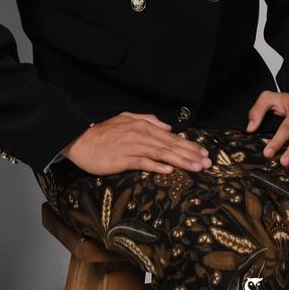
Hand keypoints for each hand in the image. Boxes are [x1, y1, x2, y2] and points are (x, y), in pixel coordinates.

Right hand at [62, 112, 212, 175]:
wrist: (81, 140)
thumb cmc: (104, 132)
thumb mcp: (127, 119)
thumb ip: (148, 120)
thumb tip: (166, 126)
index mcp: (144, 126)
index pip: (171, 137)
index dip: (189, 145)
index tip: (203, 153)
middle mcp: (141, 135)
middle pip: (171, 145)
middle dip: (191, 154)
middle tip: (207, 163)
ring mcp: (132, 147)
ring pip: (161, 153)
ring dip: (180, 161)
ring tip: (195, 167)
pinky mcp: (123, 158)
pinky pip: (142, 162)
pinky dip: (156, 165)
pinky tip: (168, 170)